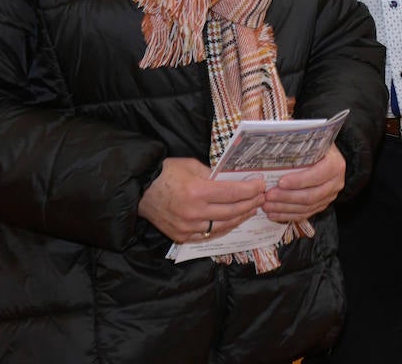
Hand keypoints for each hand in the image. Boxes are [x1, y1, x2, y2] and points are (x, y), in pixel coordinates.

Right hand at [138, 157, 265, 242]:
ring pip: (224, 225)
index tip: (261, 185)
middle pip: (232, 210)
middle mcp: (194, 212)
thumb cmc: (166, 173)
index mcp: (197, 191)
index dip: (250, 189)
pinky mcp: (183, 236)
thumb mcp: (191, 165)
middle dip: (250, 203)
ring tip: (251, 209)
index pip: (232, 193)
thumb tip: (233, 181)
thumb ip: (213, 175)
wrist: (140, 191)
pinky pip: (210, 233)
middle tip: (261, 197)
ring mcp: (188, 227)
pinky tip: (233, 220)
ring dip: (241, 217)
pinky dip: (224, 227)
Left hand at [263, 145, 345, 222]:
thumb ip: (297, 145)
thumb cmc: (314, 145)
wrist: (326, 154)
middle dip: (286, 197)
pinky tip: (274, 214)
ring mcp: (330, 196)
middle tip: (268, 196)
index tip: (280, 182)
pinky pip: (305, 214)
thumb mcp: (310, 140)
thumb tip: (273, 145)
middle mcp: (335, 182)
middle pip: (310, 195)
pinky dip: (288, 215)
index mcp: (335, 164)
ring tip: (267, 206)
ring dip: (284, 208)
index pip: (317, 175)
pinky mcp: (322, 204)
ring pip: (306, 207)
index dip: (299, 181)